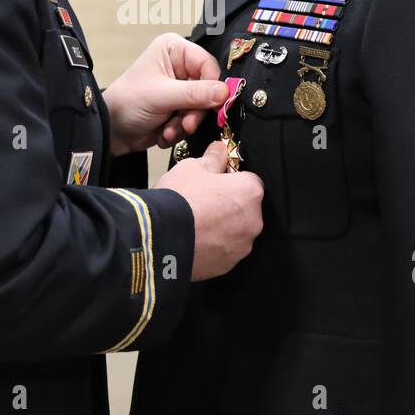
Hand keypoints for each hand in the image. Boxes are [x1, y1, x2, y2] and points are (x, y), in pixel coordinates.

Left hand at [104, 33, 227, 155]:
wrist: (112, 131)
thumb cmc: (126, 102)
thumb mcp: (161, 96)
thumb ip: (194, 93)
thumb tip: (223, 91)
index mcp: (174, 50)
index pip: (208, 64)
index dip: (212, 85)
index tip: (213, 104)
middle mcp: (180, 66)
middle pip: (209, 88)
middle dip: (195, 110)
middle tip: (185, 123)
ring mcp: (181, 88)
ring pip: (203, 107)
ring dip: (187, 122)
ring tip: (169, 129)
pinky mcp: (181, 107)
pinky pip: (195, 119)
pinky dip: (181, 129)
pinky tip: (165, 132)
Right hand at [156, 141, 263, 279]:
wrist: (161, 237)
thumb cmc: (180, 198)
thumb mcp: (193, 167)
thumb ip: (213, 158)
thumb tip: (220, 149)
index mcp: (250, 192)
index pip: (249, 180)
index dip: (230, 179)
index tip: (214, 182)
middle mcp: (253, 221)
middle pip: (244, 207)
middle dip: (227, 204)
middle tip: (201, 202)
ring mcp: (241, 246)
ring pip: (235, 231)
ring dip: (221, 227)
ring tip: (195, 223)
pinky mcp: (228, 265)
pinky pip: (224, 250)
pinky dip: (213, 245)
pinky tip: (194, 239)